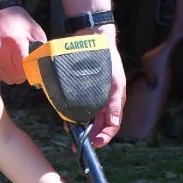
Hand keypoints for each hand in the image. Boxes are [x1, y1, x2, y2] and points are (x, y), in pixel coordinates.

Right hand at [0, 5, 46, 82]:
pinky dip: (2, 72)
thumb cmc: (18, 21)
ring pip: (5, 78)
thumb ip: (41, 50)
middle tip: (23, 64)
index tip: (31, 67)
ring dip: (11, 74)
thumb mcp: (35, 32)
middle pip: (14, 77)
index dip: (30, 71)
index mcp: (15, 43)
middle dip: (21, 73)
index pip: (23, 70)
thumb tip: (42, 66)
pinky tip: (5, 62)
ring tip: (13, 61)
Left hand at [83, 24, 124, 147]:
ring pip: (89, 118)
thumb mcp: (115, 82)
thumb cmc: (108, 59)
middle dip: (90, 136)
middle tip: (78, 144)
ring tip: (72, 134)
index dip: (105, 136)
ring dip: (82, 127)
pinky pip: (80, 107)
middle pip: (99, 124)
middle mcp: (106, 100)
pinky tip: (67, 120)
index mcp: (115, 100)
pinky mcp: (85, 90)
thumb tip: (113, 122)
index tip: (95, 143)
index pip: (113, 124)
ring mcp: (96, 96)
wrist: (95, 38)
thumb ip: (114, 102)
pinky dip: (75, 115)